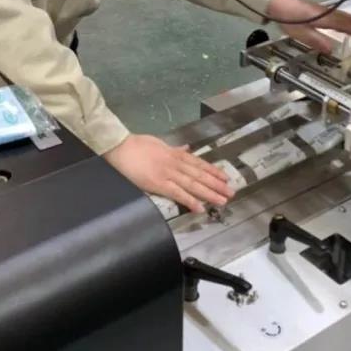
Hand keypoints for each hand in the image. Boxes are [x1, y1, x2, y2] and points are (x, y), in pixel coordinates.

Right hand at [103, 133, 233, 212]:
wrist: (119, 147)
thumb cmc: (136, 144)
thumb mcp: (159, 143)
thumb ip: (174, 148)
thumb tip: (186, 148)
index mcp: (175, 153)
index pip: (198, 163)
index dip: (212, 170)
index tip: (224, 177)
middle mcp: (175, 163)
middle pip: (199, 175)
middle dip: (216, 184)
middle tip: (231, 191)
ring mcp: (168, 174)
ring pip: (193, 184)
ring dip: (209, 193)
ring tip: (222, 200)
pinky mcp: (158, 184)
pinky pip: (177, 193)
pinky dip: (190, 200)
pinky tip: (200, 207)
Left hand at [267, 0, 350, 54]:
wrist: (278, 4)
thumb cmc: (288, 19)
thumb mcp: (300, 33)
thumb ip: (316, 41)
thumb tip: (331, 49)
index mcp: (325, 19)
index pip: (346, 26)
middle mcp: (328, 14)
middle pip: (350, 20)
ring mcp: (325, 11)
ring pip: (346, 17)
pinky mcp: (321, 11)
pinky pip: (340, 16)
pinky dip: (350, 21)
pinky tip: (350, 25)